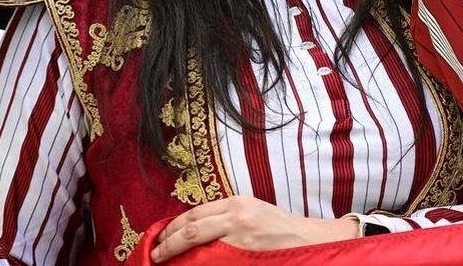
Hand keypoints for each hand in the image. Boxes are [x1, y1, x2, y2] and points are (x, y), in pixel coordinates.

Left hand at [150, 196, 358, 260]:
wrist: (308, 241)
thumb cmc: (280, 229)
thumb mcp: (253, 213)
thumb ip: (228, 218)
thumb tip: (196, 230)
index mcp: (237, 203)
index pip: (196, 212)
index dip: (173, 225)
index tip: (161, 236)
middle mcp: (236, 216)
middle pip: (191, 226)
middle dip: (168, 241)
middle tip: (154, 253)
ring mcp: (240, 237)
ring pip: (197, 241)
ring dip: (176, 252)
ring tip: (162, 260)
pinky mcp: (244, 254)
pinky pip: (214, 259)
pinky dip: (197, 263)